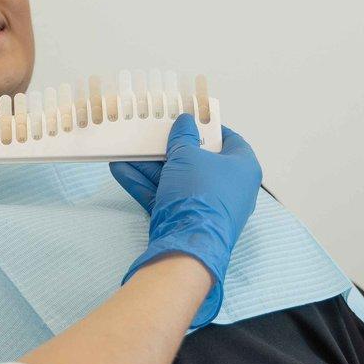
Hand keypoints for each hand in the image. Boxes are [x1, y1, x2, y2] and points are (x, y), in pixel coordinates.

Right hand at [109, 115, 260, 326]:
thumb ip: (183, 137)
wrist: (187, 244)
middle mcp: (229, 188)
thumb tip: (185, 121)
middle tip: (154, 132)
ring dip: (151, 165)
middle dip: (171, 147)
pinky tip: (120, 169)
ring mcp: (206, 206)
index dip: (209, 127)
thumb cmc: (200, 193)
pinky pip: (165, 195)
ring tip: (128, 148)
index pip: (230, 140)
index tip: (190, 119)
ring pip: (176, 179)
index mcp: (242, 168)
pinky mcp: (185, 219)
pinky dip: (145, 184)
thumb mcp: (188, 156)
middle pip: (198, 160)